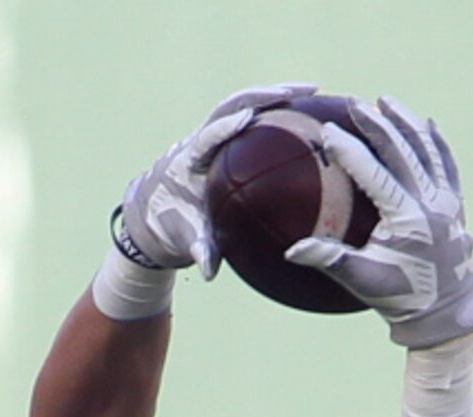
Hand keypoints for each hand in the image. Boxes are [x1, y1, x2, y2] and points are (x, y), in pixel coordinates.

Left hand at [116, 83, 318, 278]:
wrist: (161, 216)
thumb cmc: (174, 226)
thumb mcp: (186, 240)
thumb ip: (199, 250)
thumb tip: (209, 270)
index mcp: (189, 158)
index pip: (209, 134)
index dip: (227, 126)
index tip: (248, 118)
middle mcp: (202, 138)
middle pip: (233, 105)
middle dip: (264, 95)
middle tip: (299, 91)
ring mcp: (216, 135)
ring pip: (247, 105)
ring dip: (277, 95)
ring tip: (312, 91)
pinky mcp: (229, 139)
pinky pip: (255, 118)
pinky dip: (278, 111)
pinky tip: (307, 113)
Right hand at [287, 97, 472, 346]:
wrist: (445, 314)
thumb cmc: (399, 299)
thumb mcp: (361, 281)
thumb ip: (329, 260)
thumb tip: (292, 251)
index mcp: (407, 219)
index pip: (375, 174)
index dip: (350, 150)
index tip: (329, 131)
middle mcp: (430, 203)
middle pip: (402, 151)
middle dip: (376, 124)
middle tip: (354, 102)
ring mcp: (446, 200)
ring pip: (426, 150)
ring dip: (405, 122)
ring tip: (386, 101)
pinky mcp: (455, 204)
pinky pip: (445, 163)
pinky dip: (435, 141)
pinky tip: (425, 123)